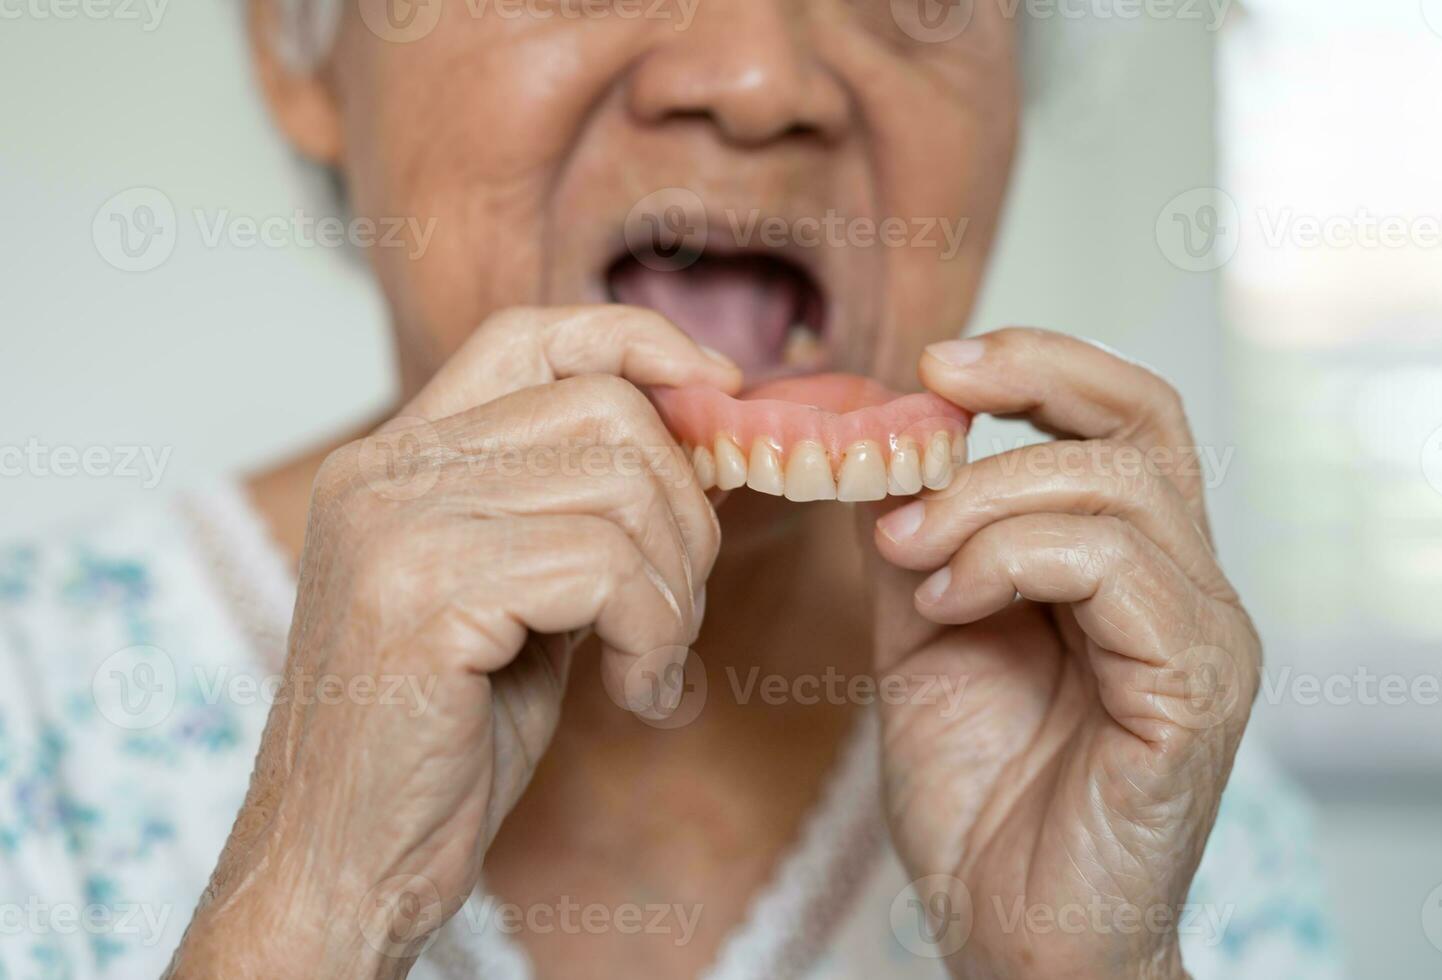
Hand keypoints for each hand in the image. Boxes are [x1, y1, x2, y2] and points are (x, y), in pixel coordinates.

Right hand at [168, 306, 738, 979]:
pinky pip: (608, 569)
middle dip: (686, 509)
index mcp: (398, 457)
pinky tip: (636, 695)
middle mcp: (384, 470)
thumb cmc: (443, 736)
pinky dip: (655, 638)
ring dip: (675, 588)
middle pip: (606, 411)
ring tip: (652, 661)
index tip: (720, 395)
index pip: (533, 334)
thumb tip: (702, 432)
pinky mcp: (421, 594)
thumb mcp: (522, 593)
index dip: (640, 344)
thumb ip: (580, 507)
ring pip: (623, 487)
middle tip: (678, 607)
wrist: (345, 865)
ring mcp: (395, 525)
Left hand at [866, 328, 1258, 979]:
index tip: (933, 363)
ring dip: (986, 502)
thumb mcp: (924, 636)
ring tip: (911, 559)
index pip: (1124, 418)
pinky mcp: (1194, 690)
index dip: (1039, 363)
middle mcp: (1186, 590)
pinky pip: (1119, 570)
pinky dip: (1013, 561)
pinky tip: (949, 606)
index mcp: (1132, 568)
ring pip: (1118, 491)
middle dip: (1021, 392)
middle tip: (917, 409)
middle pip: (1140, 425)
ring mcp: (1201, 638)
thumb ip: (918, 541)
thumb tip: (877, 445)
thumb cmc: (979, 794)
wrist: (1007, 929)